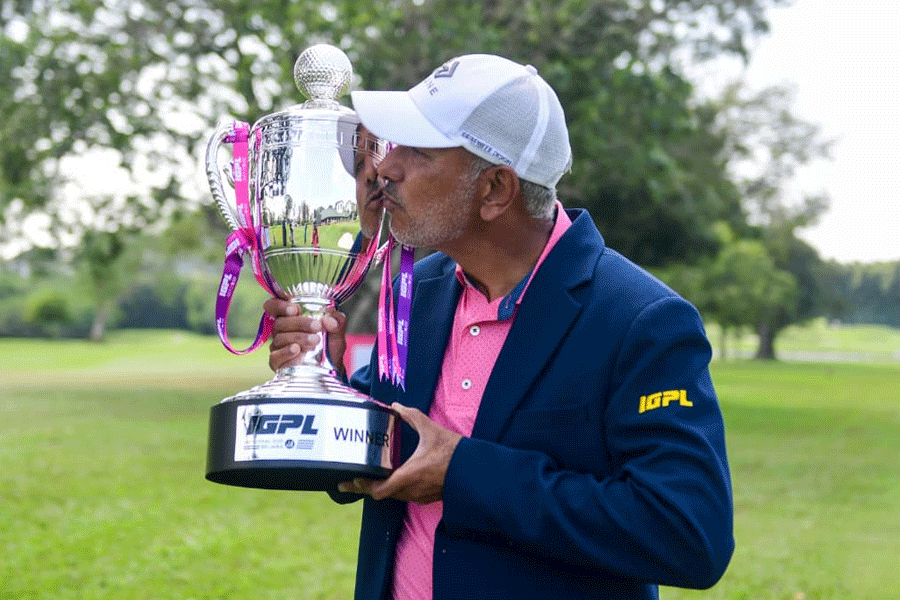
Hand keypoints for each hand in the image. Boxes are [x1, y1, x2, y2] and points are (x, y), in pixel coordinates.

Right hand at [263, 297, 347, 376]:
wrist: (331, 369)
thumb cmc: (329, 347)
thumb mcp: (336, 332)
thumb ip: (337, 322)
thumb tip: (330, 320)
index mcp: (291, 317)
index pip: (275, 306)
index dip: (280, 305)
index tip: (294, 309)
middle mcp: (281, 330)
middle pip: (280, 322)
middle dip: (299, 322)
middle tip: (317, 326)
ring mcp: (278, 346)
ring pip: (280, 338)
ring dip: (298, 337)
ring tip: (315, 340)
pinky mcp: (277, 362)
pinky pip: (276, 355)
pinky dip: (286, 351)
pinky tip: (297, 350)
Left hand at [338, 403, 462, 503]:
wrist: (474, 469)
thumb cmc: (453, 452)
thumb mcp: (431, 430)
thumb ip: (411, 416)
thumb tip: (396, 406)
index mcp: (409, 475)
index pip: (379, 490)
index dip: (363, 486)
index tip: (352, 479)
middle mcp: (412, 489)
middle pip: (382, 494)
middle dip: (367, 487)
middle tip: (351, 480)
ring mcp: (420, 496)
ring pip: (394, 495)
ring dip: (382, 488)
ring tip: (369, 478)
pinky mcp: (427, 497)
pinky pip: (405, 495)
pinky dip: (395, 489)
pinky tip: (392, 479)